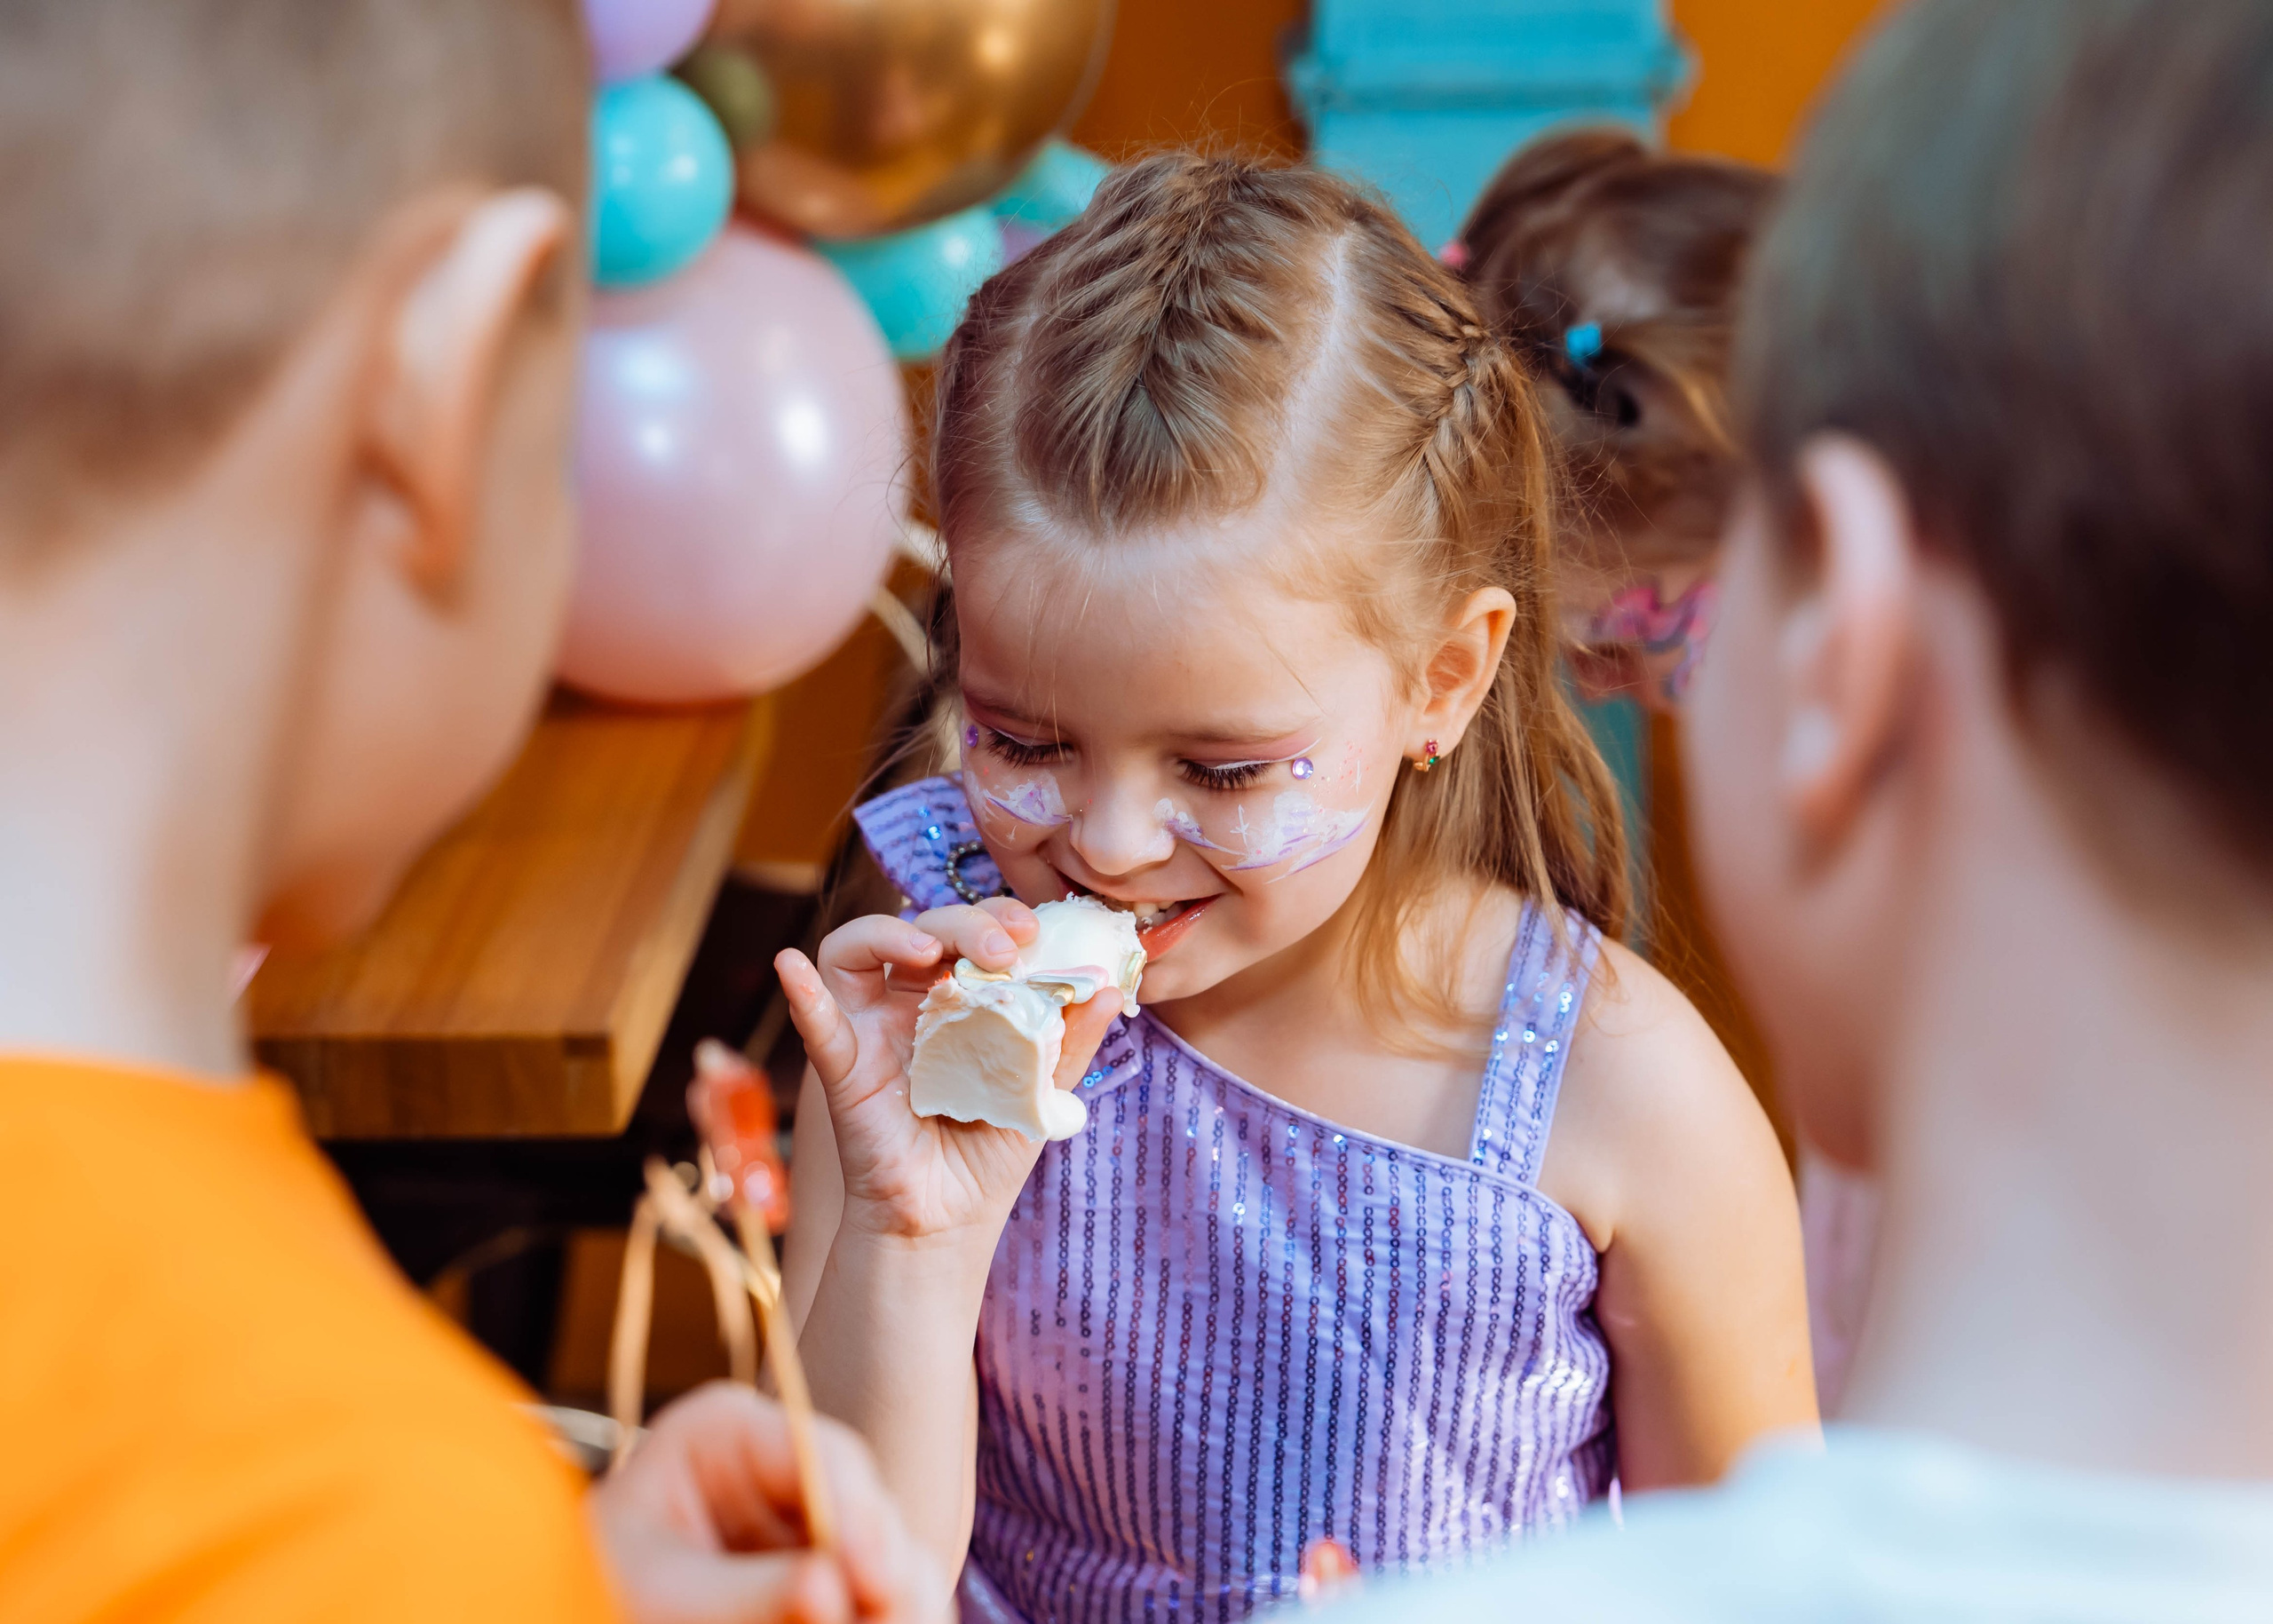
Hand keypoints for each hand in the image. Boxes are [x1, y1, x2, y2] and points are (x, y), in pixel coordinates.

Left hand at [588, 1382, 946, 1623]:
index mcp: (725, 1432)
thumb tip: (831, 1588)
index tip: (869, 1577)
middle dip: (885, 1570)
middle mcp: (781, 1467)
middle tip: (888, 1616)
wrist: (567, 1607)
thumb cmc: (591, 1591)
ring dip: (898, 1600)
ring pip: (886, 1557)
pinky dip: (886, 1615)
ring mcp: (806, 1523)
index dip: (859, 1516)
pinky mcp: (823, 1575)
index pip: (821, 1455)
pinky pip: (877, 1595)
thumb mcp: (657, 1596)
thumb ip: (745, 1594)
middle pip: (867, 1509)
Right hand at [774, 900, 1122, 1245]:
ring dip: (888, 933)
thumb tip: (1112, 987)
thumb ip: (1071, 1041)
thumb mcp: (1043, 1091)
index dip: (998, 918)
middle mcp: (908, 1002)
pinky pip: (816, 1023)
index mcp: (957, 997)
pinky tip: (791, 965)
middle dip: (963, 923)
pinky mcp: (844, 1068)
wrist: (948, 1222)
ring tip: (926, 948)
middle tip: (1004, 948)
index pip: (970, 933)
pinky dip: (803, 992)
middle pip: (921, 929)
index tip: (1035, 932)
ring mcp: (871, 1029)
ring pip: (855, 950)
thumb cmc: (990, 1149)